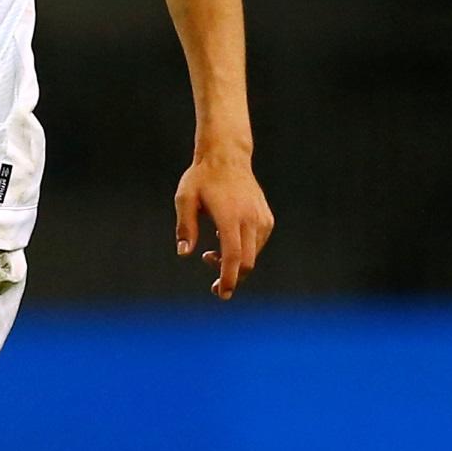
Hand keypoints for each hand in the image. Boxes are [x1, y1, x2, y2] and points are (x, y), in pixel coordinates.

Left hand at [174, 156, 273, 299]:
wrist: (227, 157)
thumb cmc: (202, 178)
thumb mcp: (184, 198)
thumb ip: (184, 227)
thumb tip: (184, 254)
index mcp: (230, 216)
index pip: (233, 256)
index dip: (228, 278)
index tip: (222, 293)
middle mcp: (250, 219)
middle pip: (247, 261)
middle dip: (233, 279)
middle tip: (215, 288)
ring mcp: (261, 219)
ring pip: (253, 255)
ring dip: (234, 263)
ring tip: (210, 255)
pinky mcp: (266, 219)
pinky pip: (258, 245)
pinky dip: (243, 252)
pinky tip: (225, 241)